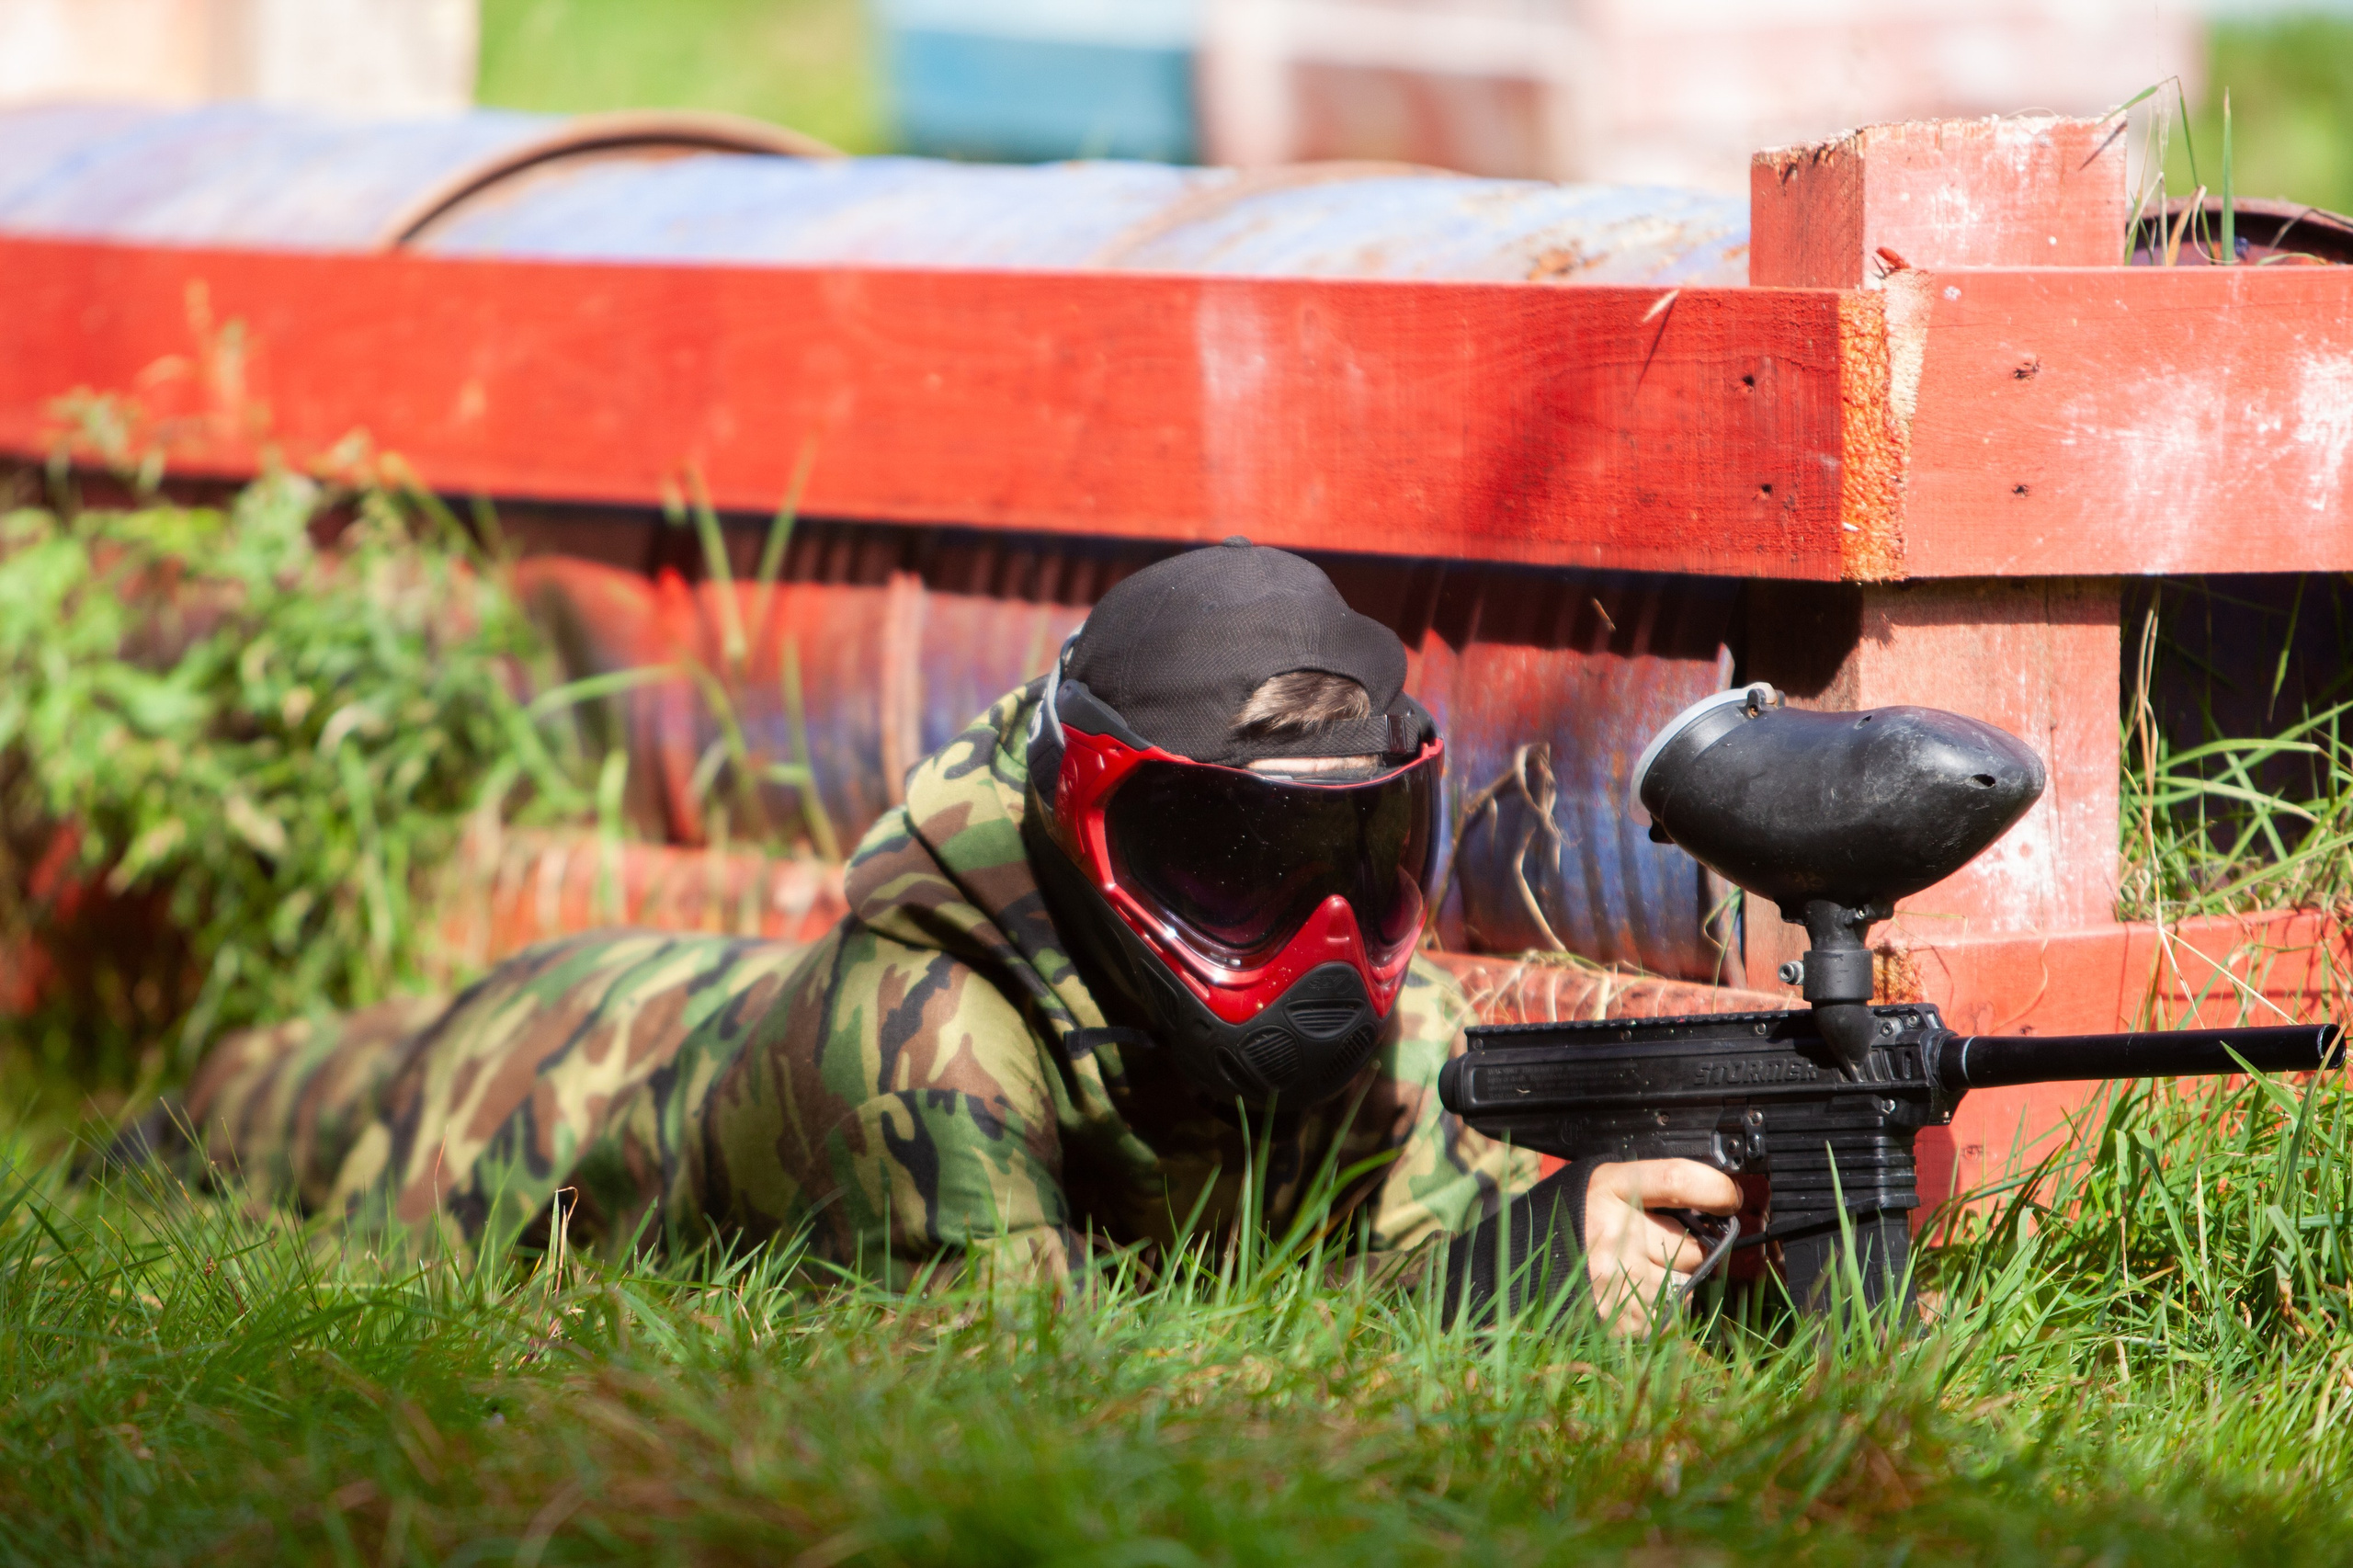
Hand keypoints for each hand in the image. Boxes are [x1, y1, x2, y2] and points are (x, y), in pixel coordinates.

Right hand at [1583, 1159, 1742, 1334]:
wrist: (1521, 1262)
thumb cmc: (1571, 1220)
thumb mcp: (1603, 1186)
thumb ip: (1650, 1188)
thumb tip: (1710, 1202)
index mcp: (1608, 1189)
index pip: (1678, 1180)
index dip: (1715, 1189)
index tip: (1728, 1197)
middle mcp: (1613, 1232)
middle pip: (1693, 1245)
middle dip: (1689, 1248)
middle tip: (1660, 1244)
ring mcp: (1616, 1278)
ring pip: (1685, 1284)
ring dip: (1673, 1281)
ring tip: (1639, 1271)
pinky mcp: (1617, 1317)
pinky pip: (1667, 1315)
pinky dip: (1658, 1309)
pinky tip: (1631, 1294)